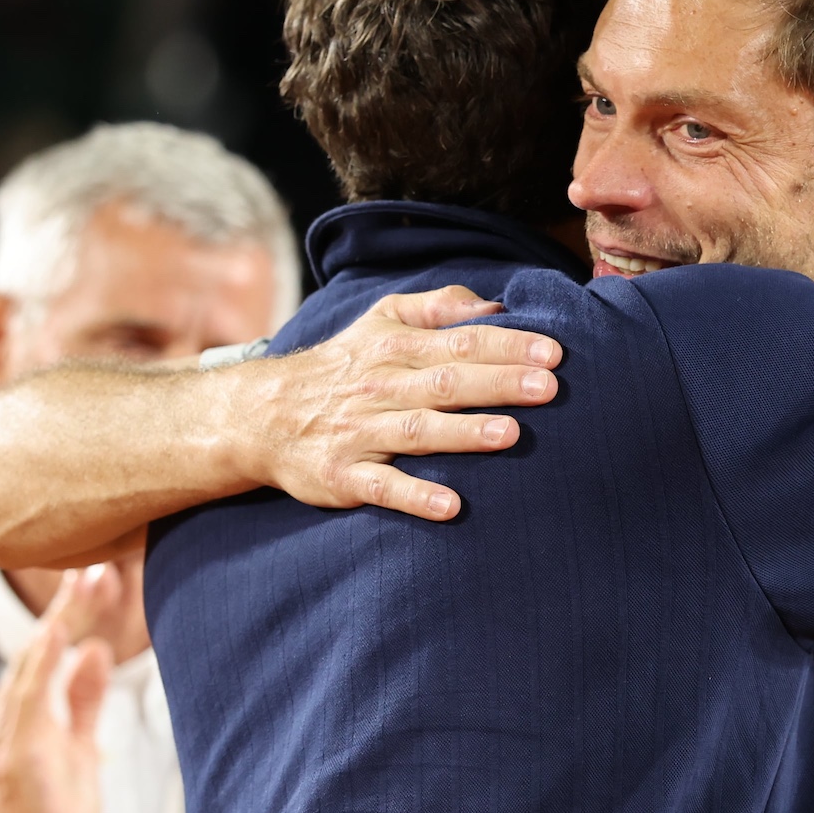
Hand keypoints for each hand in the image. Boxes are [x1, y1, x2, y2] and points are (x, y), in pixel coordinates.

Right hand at [0, 563, 118, 812]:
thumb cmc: (57, 812)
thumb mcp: (79, 745)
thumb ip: (83, 700)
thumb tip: (98, 652)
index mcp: (19, 708)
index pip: (49, 646)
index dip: (74, 608)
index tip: (103, 571)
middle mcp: (3, 712)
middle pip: (40, 644)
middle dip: (71, 602)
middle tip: (102, 560)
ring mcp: (4, 730)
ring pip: (34, 659)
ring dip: (64, 618)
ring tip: (93, 580)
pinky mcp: (14, 752)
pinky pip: (27, 696)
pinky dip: (43, 661)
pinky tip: (59, 633)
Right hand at [235, 286, 563, 519]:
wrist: (261, 414)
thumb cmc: (344, 367)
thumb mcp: (381, 320)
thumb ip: (438, 307)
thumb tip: (495, 306)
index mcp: (394, 347)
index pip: (459, 342)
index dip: (506, 345)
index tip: (552, 352)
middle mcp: (380, 387)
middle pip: (445, 382)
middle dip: (499, 383)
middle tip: (549, 387)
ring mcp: (360, 433)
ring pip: (417, 430)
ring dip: (464, 433)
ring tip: (510, 434)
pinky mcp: (342, 475)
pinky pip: (381, 487)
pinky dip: (414, 496)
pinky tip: (450, 505)